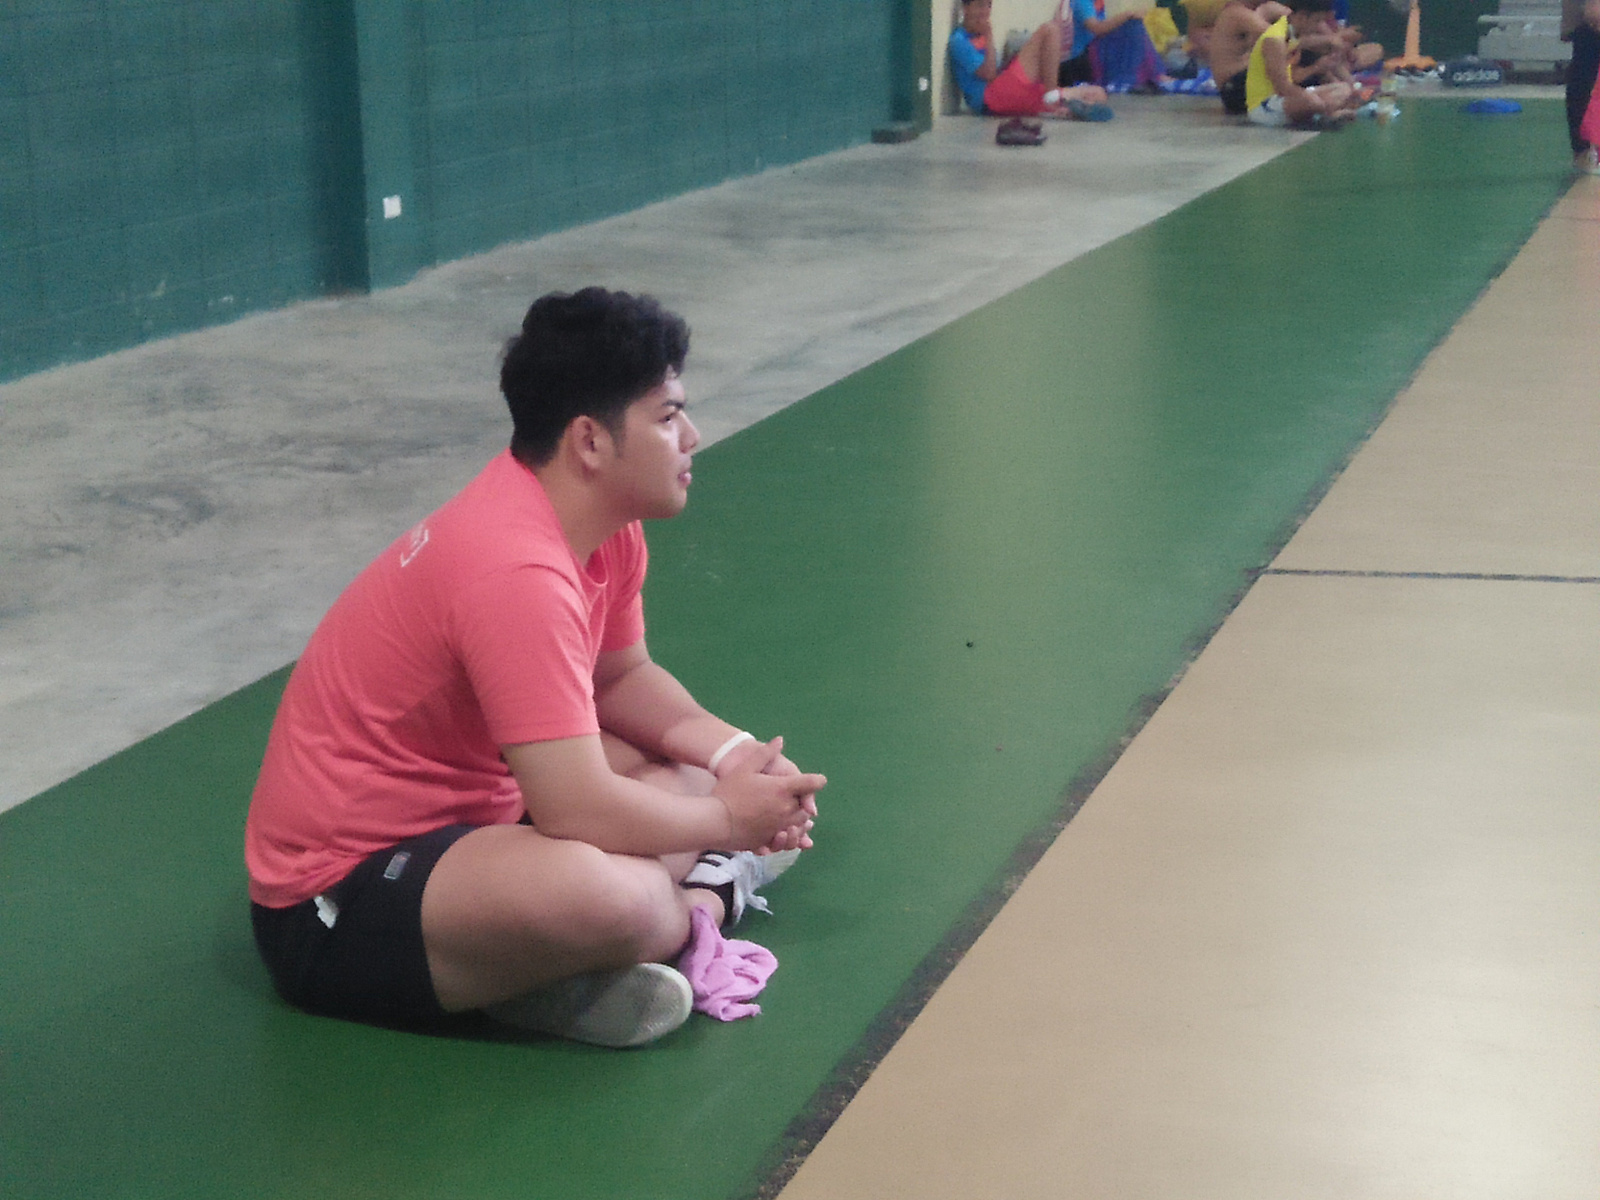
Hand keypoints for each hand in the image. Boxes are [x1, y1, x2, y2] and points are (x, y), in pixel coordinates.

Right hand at [711, 736, 825, 851]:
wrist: (714, 821)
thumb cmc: (729, 792)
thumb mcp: (746, 768)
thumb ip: (765, 753)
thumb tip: (780, 740)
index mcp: (783, 789)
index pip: (812, 784)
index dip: (816, 781)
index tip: (816, 781)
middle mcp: (786, 809)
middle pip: (806, 807)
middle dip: (804, 803)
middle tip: (799, 799)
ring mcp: (779, 827)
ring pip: (799, 824)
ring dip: (799, 820)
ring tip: (791, 816)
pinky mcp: (770, 840)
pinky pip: (786, 840)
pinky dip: (788, 835)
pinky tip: (781, 831)